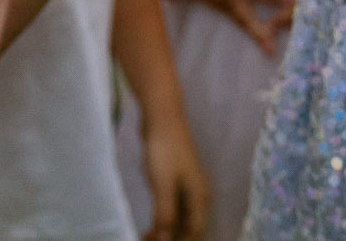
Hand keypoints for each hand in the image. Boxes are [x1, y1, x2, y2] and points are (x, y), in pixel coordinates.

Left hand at [139, 109, 210, 240]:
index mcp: (199, 198)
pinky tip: (151, 226)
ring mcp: (187, 188)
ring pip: (181, 219)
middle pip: (189, 228)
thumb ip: (166, 216)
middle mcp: (197, 196)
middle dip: (173, 239)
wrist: (162, 117)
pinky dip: (164, 221)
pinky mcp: (176, 182)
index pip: (195, 232)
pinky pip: (174, 209)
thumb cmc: (164, 151)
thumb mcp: (163, 187)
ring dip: (167, 232)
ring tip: (146, 237)